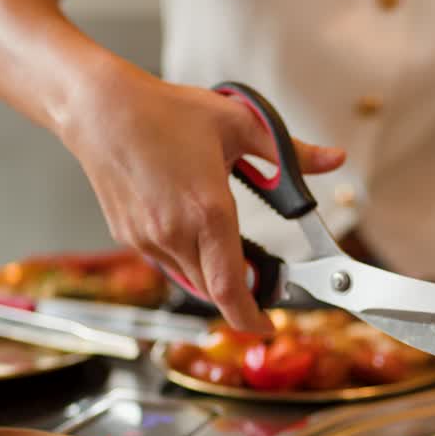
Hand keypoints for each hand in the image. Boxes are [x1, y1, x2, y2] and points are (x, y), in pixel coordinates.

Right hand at [60, 66, 344, 333]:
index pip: (232, 289)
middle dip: (240, 294)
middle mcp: (175, 232)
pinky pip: (167, 263)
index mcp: (208, 211)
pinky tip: (192, 229)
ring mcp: (147, 238)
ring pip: (190, 279)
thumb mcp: (240, 123)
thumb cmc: (164, 112)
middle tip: (262, 282)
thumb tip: (335, 160)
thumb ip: (290, 153)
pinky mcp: (129, 235)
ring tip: (227, 246)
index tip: (266, 327)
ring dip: (213, 275)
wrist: (99, 108)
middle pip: (214, 290)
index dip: (251, 319)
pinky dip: (188, 259)